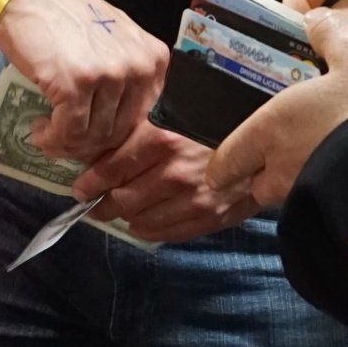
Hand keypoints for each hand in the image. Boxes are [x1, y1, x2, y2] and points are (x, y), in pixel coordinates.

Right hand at [0, 0, 169, 162]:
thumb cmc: (64, 15)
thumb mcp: (113, 39)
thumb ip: (126, 75)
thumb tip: (120, 125)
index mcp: (153, 58)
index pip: (144, 120)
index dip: (115, 138)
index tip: (90, 139)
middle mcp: (138, 67)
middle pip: (120, 133)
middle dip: (88, 146)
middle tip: (63, 139)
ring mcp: (109, 76)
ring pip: (94, 137)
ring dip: (66, 144)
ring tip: (47, 133)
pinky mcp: (76, 84)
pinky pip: (69, 131)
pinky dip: (51, 139)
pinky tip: (39, 129)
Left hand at [74, 123, 255, 243]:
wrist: (266, 137)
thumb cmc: (216, 118)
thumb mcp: (174, 113)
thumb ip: (140, 131)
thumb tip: (103, 151)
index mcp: (162, 140)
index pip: (112, 169)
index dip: (90, 182)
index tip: (81, 188)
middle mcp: (174, 172)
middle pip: (123, 199)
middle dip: (103, 205)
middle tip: (95, 205)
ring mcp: (194, 198)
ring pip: (142, 220)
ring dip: (126, 219)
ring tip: (119, 213)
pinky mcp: (212, 217)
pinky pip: (169, 233)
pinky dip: (150, 231)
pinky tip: (142, 225)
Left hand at [211, 10, 347, 213]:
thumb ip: (329, 33)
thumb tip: (314, 21)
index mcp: (272, 129)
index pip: (226, 159)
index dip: (222, 164)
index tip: (223, 165)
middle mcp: (280, 170)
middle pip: (254, 185)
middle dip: (258, 177)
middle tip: (274, 160)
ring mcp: (307, 199)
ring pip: (285, 198)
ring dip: (291, 186)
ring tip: (312, 168)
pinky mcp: (336, 218)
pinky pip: (315, 207)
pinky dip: (319, 197)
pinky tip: (339, 182)